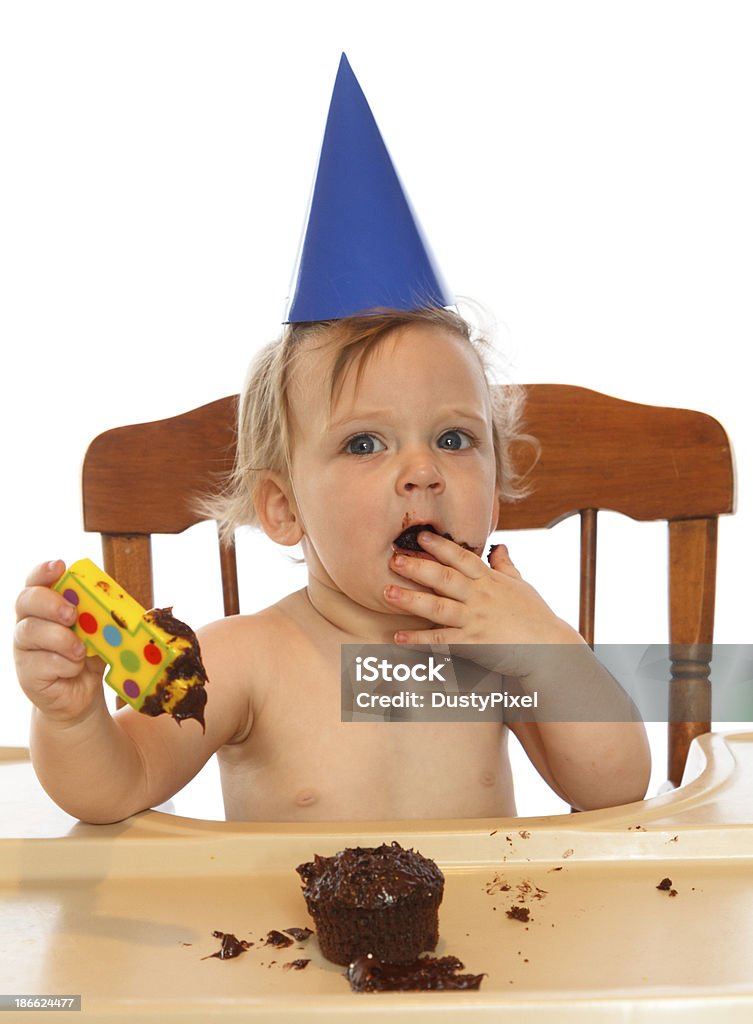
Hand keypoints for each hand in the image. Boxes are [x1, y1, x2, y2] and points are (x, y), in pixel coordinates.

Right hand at [14, 560, 106, 723]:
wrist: (81, 695)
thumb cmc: (89, 656)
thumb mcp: (99, 632)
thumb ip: (103, 617)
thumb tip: (123, 609)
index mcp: (45, 606)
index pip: (35, 581)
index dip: (43, 571)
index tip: (60, 566)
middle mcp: (28, 623)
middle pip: (26, 601)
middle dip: (51, 603)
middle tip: (72, 614)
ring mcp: (23, 649)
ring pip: (32, 631)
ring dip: (62, 639)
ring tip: (82, 650)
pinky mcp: (27, 674)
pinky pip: (43, 662)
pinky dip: (66, 665)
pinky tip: (75, 669)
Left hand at [384, 532, 581, 675]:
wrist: (550, 649)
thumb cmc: (536, 617)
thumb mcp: (522, 586)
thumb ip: (506, 566)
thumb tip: (500, 546)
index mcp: (489, 581)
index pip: (462, 557)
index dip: (440, 545)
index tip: (421, 535)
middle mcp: (480, 597)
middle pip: (444, 578)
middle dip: (417, 567)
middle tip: (394, 559)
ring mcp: (475, 620)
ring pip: (438, 607)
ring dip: (411, 600)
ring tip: (388, 593)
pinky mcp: (473, 643)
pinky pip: (441, 640)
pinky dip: (420, 639)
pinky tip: (400, 636)